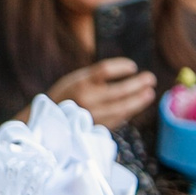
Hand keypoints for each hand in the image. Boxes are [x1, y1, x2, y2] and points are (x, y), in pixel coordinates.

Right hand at [42, 57, 156, 129]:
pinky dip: (128, 112)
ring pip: (122, 108)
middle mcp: (86, 100)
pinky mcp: (95, 128)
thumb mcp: (74, 79)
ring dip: (138, 101)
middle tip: (150, 79)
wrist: (45, 122)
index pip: (106, 70)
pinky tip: (135, 106)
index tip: (132, 67)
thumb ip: (97, 76)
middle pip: (119, 91)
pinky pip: (117, 119)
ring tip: (149, 94)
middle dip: (138, 84)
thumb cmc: (63, 96)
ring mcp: (91, 116)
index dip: (122, 67)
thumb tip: (128, 72)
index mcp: (79, 83)